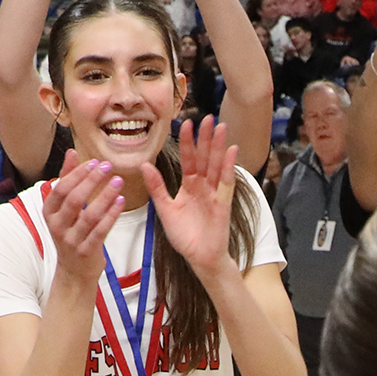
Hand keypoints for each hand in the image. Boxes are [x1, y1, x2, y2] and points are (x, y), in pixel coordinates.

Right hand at [39, 151, 128, 278]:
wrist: (74, 270)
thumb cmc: (71, 232)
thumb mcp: (64, 208)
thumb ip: (67, 180)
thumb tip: (71, 152)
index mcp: (49, 212)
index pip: (61, 188)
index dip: (78, 173)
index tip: (94, 161)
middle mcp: (57, 226)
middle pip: (74, 199)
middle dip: (91, 181)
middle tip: (108, 167)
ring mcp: (71, 240)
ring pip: (88, 215)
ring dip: (105, 196)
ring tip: (118, 181)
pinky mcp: (86, 251)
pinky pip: (100, 231)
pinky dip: (111, 215)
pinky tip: (121, 202)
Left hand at [143, 116, 239, 275]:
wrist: (199, 258)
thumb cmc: (184, 236)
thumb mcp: (165, 209)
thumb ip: (157, 187)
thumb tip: (145, 165)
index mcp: (189, 186)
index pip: (188, 159)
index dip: (187, 142)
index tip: (185, 123)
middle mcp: (203, 187)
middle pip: (205, 158)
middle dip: (205, 138)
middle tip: (207, 117)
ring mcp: (214, 193)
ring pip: (216, 165)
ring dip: (218, 146)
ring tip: (220, 127)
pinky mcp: (223, 203)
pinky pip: (226, 182)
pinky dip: (228, 166)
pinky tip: (231, 150)